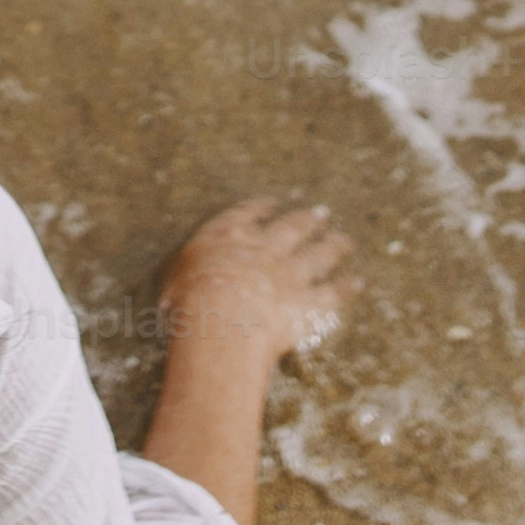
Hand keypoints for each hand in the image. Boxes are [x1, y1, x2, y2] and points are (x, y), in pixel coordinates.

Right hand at [157, 197, 357, 366]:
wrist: (223, 319)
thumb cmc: (188, 304)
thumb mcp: (172, 288)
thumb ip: (179, 287)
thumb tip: (168, 301)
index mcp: (228, 237)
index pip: (245, 215)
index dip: (259, 208)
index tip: (271, 204)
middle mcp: (263, 249)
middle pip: (290, 229)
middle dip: (305, 221)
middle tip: (317, 216)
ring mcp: (289, 274)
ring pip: (317, 255)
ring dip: (332, 246)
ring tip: (342, 240)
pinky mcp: (307, 303)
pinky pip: (332, 293)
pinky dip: (345, 287)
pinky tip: (355, 282)